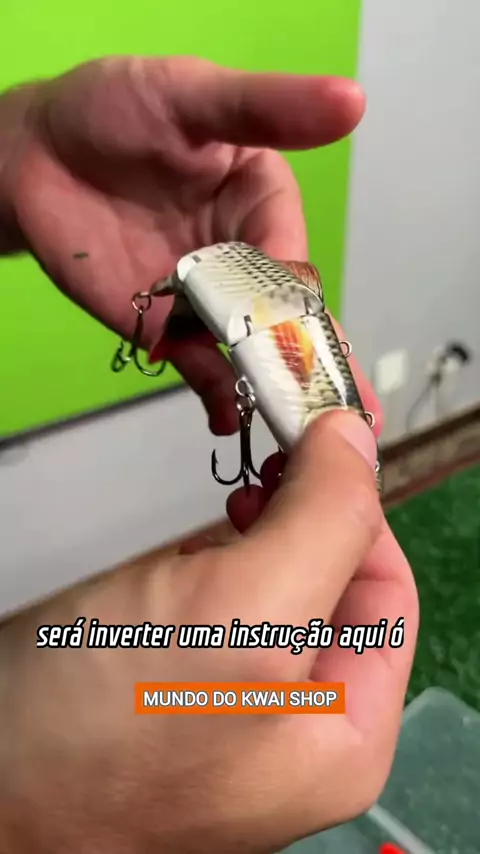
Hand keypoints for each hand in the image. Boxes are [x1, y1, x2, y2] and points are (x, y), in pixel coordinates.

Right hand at [0, 413, 417, 853]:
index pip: (388, 590)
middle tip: (265, 465)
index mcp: (345, 728)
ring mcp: (239, 699)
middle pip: (335, 584)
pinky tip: (196, 551)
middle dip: (304, 517)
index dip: (358, 508)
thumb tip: (355, 440)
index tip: (314, 444)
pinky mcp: (185, 677)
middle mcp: (302, 722)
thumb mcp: (243, 617)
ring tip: (230, 510)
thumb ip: (322, 525)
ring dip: (263, 532)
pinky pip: (229, 601)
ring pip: (280, 584)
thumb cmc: (102, 729)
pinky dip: (222, 558)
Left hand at [2, 56, 375, 433]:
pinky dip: (217, 394)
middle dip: (310, 356)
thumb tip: (358, 98)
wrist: (35, 155)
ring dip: (273, 386)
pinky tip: (228, 419)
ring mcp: (207, 298)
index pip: (290, 252)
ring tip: (295, 425)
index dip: (291, 286)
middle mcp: (245, 256)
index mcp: (264, 200)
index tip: (287, 313)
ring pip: (250, 347)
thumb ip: (266, 108)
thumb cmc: (116, 108)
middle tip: (337, 403)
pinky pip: (200, 365)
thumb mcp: (194, 95)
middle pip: (283, 313)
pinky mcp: (167, 328)